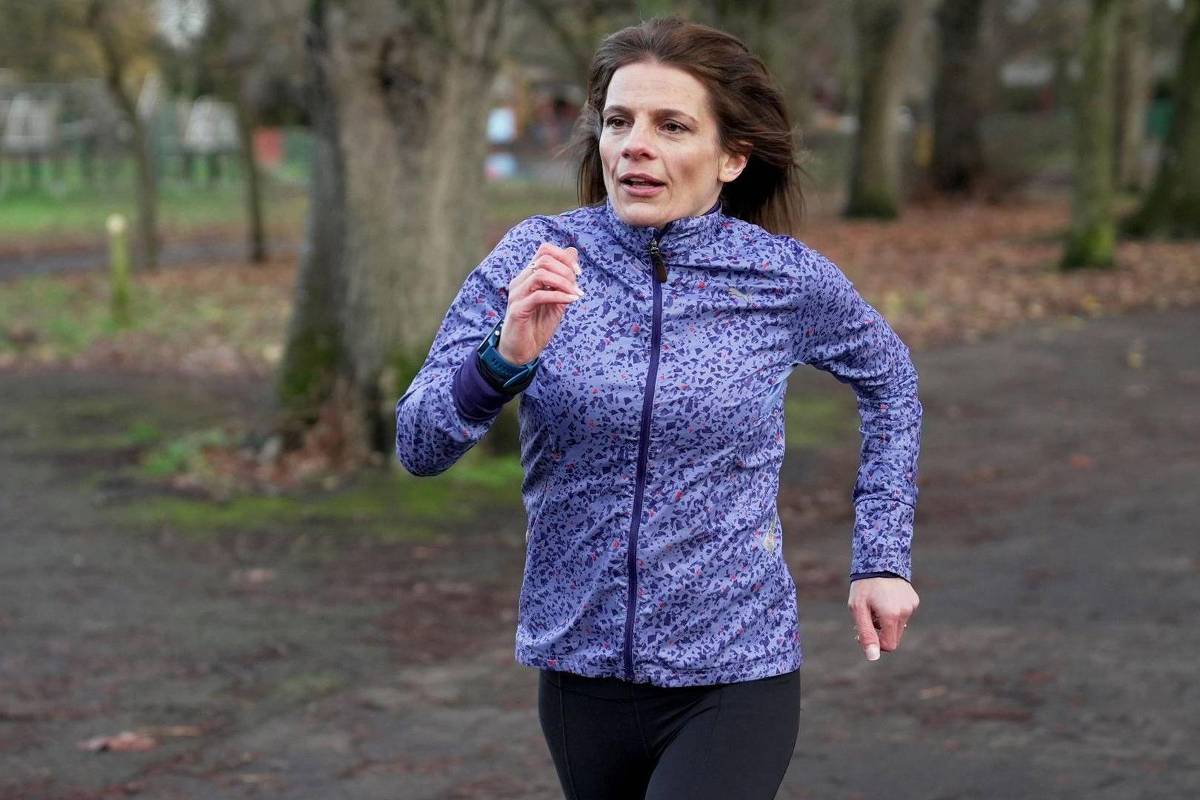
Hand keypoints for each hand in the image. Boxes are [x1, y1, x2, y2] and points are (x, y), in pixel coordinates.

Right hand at [498, 243, 582, 363]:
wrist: (521, 351)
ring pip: (541, 274)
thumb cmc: (538, 325)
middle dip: (566, 271)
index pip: (544, 250)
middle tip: (577, 287)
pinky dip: (559, 296)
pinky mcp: (517, 310)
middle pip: (544, 259)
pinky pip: (539, 295)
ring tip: (575, 294)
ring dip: (564, 282)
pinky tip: (571, 301)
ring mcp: (517, 294)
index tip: (579, 273)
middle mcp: (520, 281)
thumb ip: (564, 278)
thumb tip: (573, 251)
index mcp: (528, 276)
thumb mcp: (556, 299)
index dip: (564, 257)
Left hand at [848, 577, 918, 660]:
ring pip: (899, 626)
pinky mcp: (914, 600)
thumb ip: (866, 634)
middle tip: (867, 618)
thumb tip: (873, 657)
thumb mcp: (858, 609)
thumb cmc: (864, 586)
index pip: (889, 645)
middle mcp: (905, 612)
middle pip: (894, 637)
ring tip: (875, 606)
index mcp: (891, 616)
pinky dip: (893, 612)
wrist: (879, 558)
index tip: (863, 633)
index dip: (876, 643)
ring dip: (886, 622)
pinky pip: (903, 614)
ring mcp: (912, 605)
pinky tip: (885, 599)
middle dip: (880, 632)